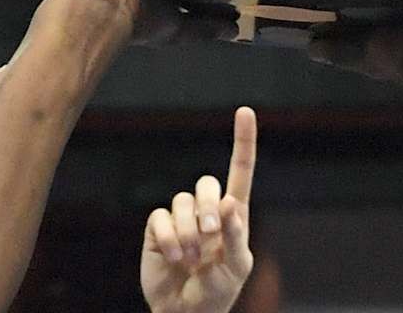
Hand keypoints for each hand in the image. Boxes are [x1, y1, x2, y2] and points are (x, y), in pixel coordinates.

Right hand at [141, 107, 256, 312]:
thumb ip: (235, 235)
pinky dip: (169, 238)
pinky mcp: (157, 228)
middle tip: (209, 236)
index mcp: (232, 213)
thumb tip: (230, 203)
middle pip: (206, 184)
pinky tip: (175, 257)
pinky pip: (160, 218)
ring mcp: (181, 217)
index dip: (243, 141)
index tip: (245, 111)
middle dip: (207, 209)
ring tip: (191, 260)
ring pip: (182, 202)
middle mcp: (206, 208)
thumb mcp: (236, 267)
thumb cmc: (217, 290)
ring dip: (189, 233)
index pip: (240, 170)